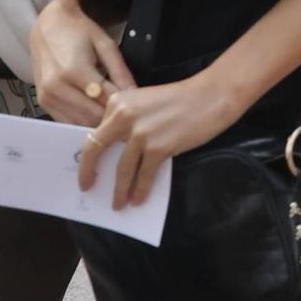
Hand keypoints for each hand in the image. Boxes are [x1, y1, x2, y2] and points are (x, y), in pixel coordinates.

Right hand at [30, 0, 137, 126]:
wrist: (49, 25)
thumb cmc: (78, 32)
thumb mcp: (105, 45)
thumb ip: (120, 71)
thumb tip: (134, 94)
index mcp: (74, 70)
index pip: (105, 99)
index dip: (123, 107)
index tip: (136, 110)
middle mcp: (56, 87)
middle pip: (91, 116)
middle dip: (111, 118)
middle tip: (127, 117)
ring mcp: (46, 96)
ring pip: (78, 122)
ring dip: (97, 123)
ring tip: (113, 117)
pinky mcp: (42, 102)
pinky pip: (66, 121)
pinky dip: (82, 121)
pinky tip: (95, 114)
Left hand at [78, 74, 243, 209]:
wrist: (212, 96)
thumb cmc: (183, 99)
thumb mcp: (145, 102)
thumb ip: (128, 120)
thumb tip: (117, 151)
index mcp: (117, 102)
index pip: (95, 133)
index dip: (89, 154)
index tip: (87, 168)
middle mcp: (123, 116)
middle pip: (96, 150)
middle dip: (88, 172)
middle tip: (87, 187)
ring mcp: (140, 133)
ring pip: (122, 169)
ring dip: (119, 190)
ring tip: (118, 204)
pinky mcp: (158, 147)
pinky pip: (144, 175)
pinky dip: (140, 190)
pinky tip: (139, 199)